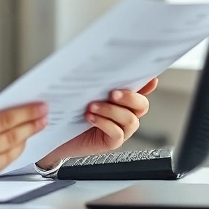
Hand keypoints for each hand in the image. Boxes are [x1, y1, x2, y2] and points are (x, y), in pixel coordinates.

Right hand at [0, 99, 47, 197]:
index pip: (4, 120)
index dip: (26, 113)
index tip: (39, 107)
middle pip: (12, 138)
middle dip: (31, 126)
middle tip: (43, 117)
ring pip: (9, 155)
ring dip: (23, 142)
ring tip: (31, 131)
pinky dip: (8, 156)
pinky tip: (13, 147)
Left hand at [37, 78, 158, 169]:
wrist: (58, 133)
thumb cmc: (70, 110)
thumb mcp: (82, 92)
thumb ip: (95, 82)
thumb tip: (96, 67)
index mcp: (121, 99)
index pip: (140, 89)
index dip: (147, 84)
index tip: (150, 79)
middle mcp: (125, 113)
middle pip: (141, 105)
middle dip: (130, 97)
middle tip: (113, 93)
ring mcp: (120, 129)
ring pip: (130, 119)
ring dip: (112, 111)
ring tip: (92, 106)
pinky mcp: (111, 142)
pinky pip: (118, 133)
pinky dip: (105, 124)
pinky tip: (91, 118)